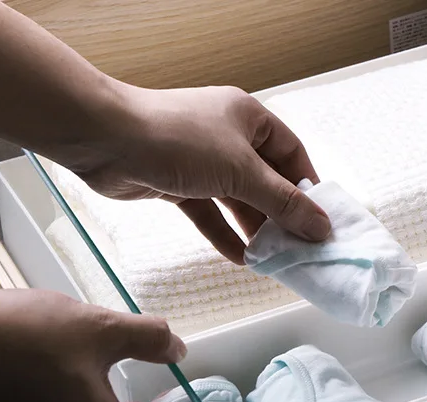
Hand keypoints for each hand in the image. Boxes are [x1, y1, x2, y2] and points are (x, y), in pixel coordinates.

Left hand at [64, 84, 330, 263]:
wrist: (105, 140)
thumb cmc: (177, 140)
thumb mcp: (241, 172)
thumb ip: (283, 202)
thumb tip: (321, 226)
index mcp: (248, 118)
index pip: (292, 154)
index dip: (307, 187)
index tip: (320, 221)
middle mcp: (228, 137)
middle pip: (266, 181)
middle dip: (281, 215)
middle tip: (299, 247)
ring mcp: (202, 161)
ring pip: (238, 200)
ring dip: (254, 229)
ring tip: (273, 259)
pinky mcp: (179, 184)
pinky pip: (210, 214)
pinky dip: (224, 235)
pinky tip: (241, 258)